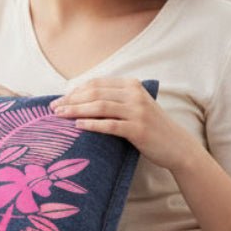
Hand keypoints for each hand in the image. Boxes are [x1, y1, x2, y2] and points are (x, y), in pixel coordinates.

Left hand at [50, 78, 194, 172]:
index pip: (97, 83)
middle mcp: (135, 95)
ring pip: (100, 107)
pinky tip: (77, 126)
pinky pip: (110, 125)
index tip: (59, 99)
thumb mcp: (135, 107)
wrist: (177, 146)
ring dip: (76, 110)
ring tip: (59, 116)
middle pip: (95, 93)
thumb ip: (115, 100)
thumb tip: (81, 101)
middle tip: (53, 108)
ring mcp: (138, 111)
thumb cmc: (151, 128)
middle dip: (71, 99)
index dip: (75, 90)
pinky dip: (91, 124)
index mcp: (132, 85)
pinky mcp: (138, 129)